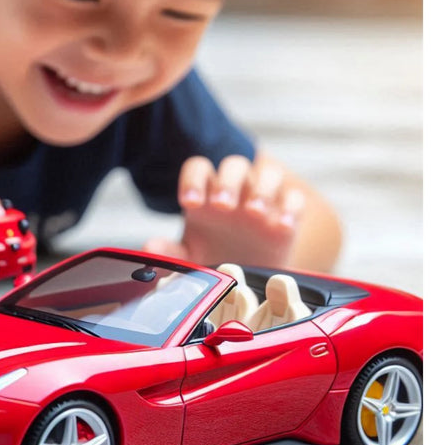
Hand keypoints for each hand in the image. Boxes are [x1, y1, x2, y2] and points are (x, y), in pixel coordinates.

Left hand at [144, 155, 305, 267]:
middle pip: (234, 165)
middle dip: (228, 182)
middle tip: (222, 206)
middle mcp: (236, 190)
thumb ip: (170, 253)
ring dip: (262, 189)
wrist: (249, 279)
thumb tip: (149, 248)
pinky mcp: (289, 215)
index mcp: (207, 194)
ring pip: (268, 174)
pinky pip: (294, 198)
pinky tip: (281, 226)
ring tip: (253, 213)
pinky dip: (290, 208)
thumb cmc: (215, 258)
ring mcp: (264, 200)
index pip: (199, 169)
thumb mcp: (190, 258)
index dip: (194, 180)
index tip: (189, 203)